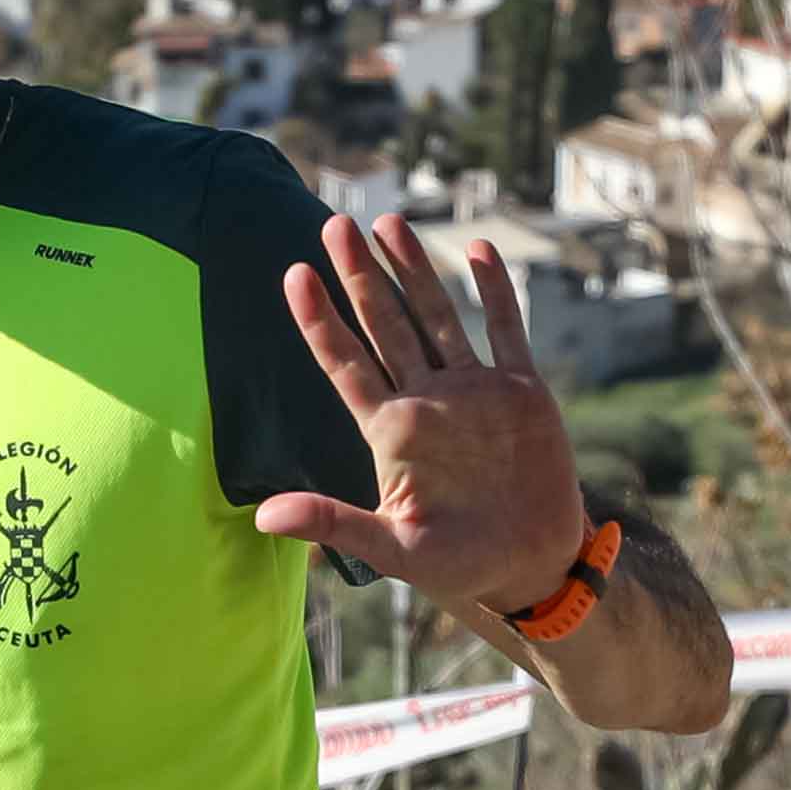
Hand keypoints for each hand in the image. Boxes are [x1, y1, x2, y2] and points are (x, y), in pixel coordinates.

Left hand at [263, 215, 592, 615]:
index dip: (319, 320)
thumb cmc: (457, 564)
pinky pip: (505, 329)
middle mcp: (426, 401)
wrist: (530, 567)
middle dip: (360, 275)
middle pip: (384, 325)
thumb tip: (261, 517)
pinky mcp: (520, 392)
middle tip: (335, 223)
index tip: (294, 274)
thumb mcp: (391, 548)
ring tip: (390, 222)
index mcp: (391, 431)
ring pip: (437, 316)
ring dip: (414, 270)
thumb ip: (332, 524)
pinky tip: (476, 249)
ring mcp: (473, 391)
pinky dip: (494, 290)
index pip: (345, 364)